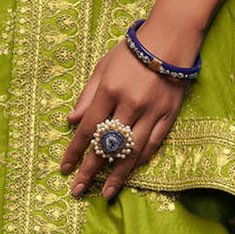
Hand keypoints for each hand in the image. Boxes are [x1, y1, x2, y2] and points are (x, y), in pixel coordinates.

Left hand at [60, 17, 198, 200]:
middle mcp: (130, 104)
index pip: (87, 128)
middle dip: (90, 170)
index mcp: (109, 90)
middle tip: (77, 190)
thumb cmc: (131, 52)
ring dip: (117, 175)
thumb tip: (71, 120)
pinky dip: (139, 160)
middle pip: (107, 146)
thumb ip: (87, 95)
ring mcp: (151, 113)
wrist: (170, 41)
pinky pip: (152, 145)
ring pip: (131, 152)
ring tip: (105, 193)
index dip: (74, 151)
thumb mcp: (103, 67)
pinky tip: (129, 172)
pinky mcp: (168, 116)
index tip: (64, 169)